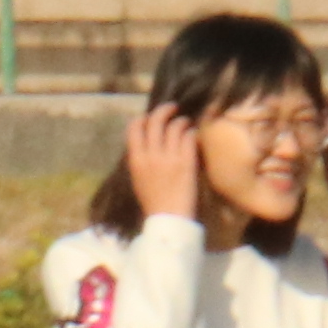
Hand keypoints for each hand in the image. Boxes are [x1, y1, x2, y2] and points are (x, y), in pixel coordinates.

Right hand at [118, 99, 200, 224]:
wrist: (169, 219)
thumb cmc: (154, 202)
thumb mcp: (138, 179)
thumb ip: (140, 159)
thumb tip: (145, 143)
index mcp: (135, 159)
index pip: (134, 127)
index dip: (143, 118)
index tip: (150, 117)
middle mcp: (151, 155)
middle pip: (155, 121)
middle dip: (164, 110)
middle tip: (173, 108)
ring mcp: (169, 157)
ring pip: (174, 126)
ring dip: (181, 120)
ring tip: (186, 122)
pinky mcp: (186, 162)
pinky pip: (188, 138)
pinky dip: (191, 132)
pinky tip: (193, 134)